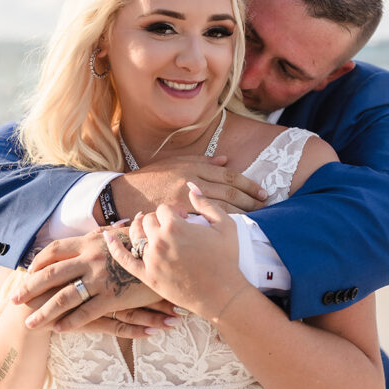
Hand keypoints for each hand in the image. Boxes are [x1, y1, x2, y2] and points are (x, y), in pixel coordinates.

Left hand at [15, 228, 177, 335]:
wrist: (170, 251)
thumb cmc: (148, 243)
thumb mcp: (123, 233)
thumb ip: (105, 236)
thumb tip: (98, 232)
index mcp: (90, 241)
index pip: (54, 250)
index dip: (38, 262)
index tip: (27, 272)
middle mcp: (90, 258)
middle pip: (50, 274)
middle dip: (29, 288)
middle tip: (15, 301)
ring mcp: (100, 278)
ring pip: (63, 297)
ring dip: (44, 312)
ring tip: (30, 324)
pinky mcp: (113, 296)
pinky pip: (86, 312)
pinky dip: (71, 322)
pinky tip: (60, 330)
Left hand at [104, 184, 247, 320]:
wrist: (222, 294)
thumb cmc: (227, 259)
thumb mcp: (225, 225)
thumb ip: (206, 203)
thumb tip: (191, 186)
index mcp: (176, 226)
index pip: (163, 209)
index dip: (174, 213)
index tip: (185, 220)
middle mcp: (159, 240)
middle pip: (148, 220)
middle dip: (158, 221)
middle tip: (173, 230)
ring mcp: (150, 259)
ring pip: (135, 235)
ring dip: (140, 228)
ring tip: (150, 231)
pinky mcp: (146, 276)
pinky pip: (124, 259)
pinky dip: (114, 246)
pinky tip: (108, 236)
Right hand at [112, 155, 266, 214]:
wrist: (124, 195)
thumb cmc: (151, 178)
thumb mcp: (175, 162)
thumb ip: (202, 161)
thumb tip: (227, 159)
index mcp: (192, 167)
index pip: (228, 175)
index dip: (247, 184)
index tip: (262, 192)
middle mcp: (190, 182)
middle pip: (228, 191)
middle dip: (249, 200)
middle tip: (265, 206)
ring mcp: (184, 201)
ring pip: (220, 207)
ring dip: (241, 212)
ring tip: (256, 218)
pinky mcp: (177, 217)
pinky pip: (204, 222)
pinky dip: (221, 225)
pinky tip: (234, 229)